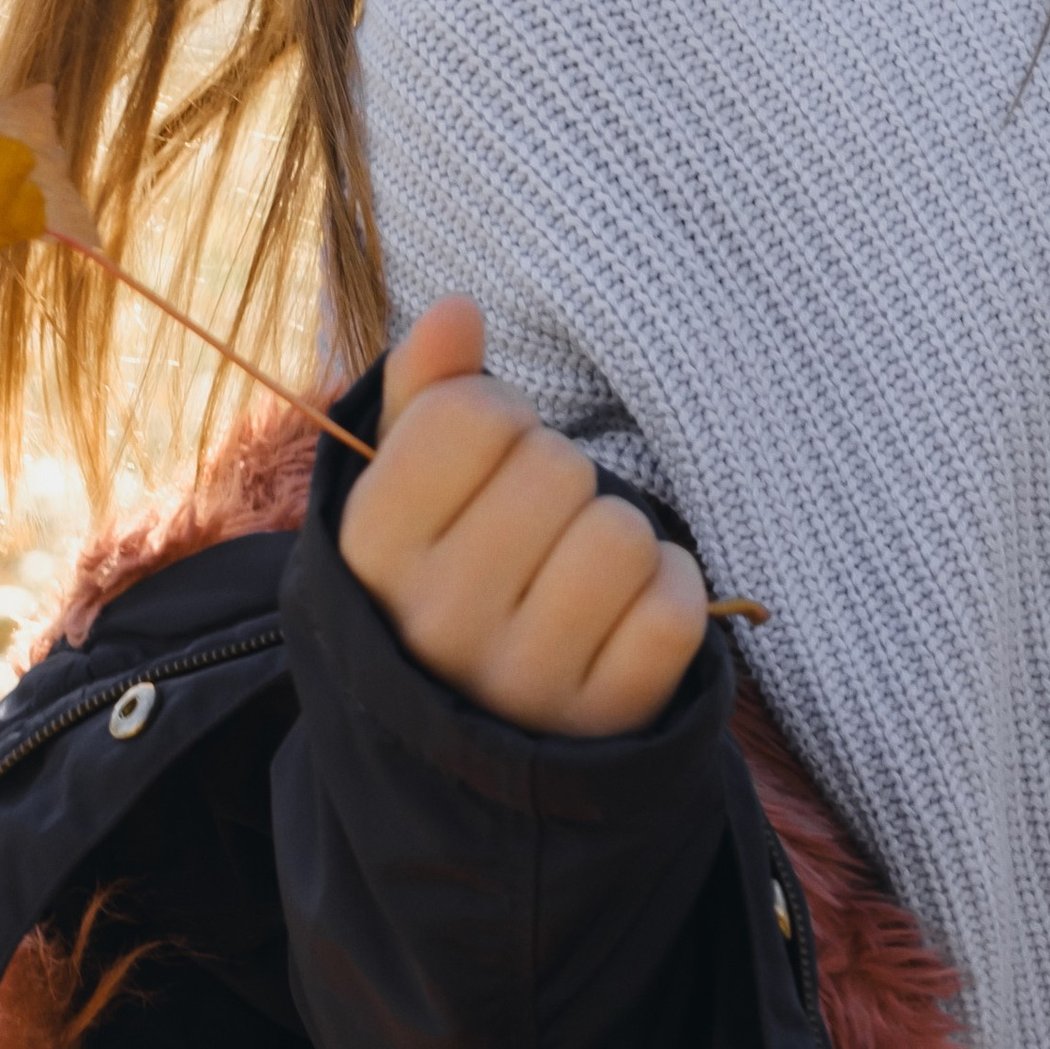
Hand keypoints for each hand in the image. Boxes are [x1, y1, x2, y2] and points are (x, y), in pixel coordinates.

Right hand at [338, 297, 707, 738]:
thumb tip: (458, 309)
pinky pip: (675, 609)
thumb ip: (428, 392)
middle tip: (537, 532)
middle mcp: (439, 621)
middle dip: (561, 483)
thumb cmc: (449, 581)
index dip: (501, 420)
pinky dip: (668, 595)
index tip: (491, 466)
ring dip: (618, 540)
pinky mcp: (606, 719)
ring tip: (578, 575)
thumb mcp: (407, 491)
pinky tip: (624, 617)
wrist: (474, 739)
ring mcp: (524, 681)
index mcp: (374, 550)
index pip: (474, 416)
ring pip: (621, 538)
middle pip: (557, 471)